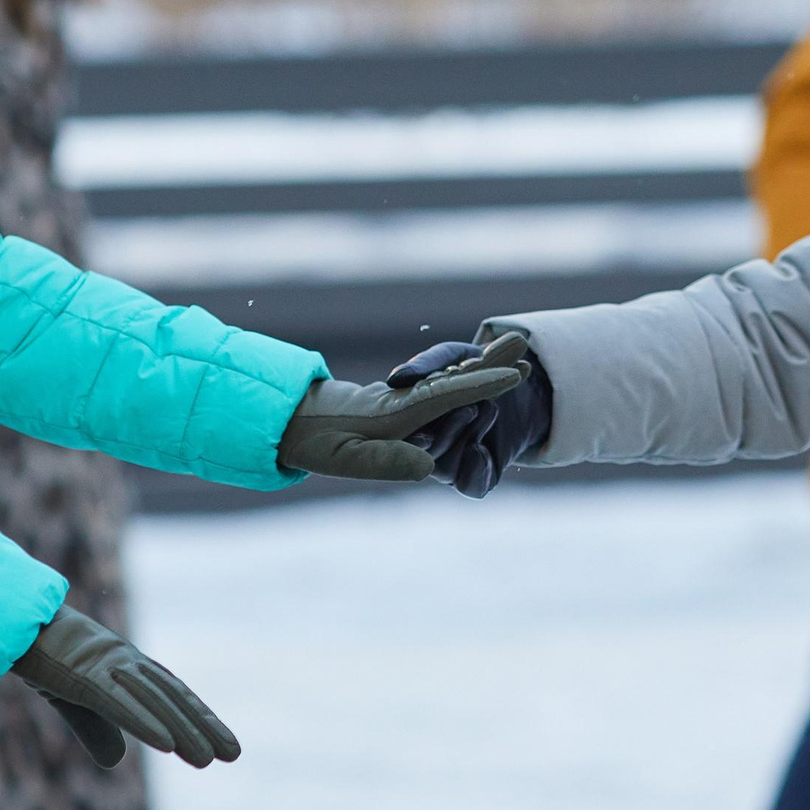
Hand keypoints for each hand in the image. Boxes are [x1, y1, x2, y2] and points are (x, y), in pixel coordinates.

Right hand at [11, 605, 240, 769]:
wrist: (10, 620)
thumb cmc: (44, 653)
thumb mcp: (74, 700)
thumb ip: (97, 730)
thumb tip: (116, 762)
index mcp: (126, 668)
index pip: (171, 694)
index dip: (198, 718)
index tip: (223, 744)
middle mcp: (126, 664)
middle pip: (171, 697)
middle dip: (202, 725)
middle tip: (233, 753)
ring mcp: (108, 666)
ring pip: (154, 702)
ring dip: (183, 729)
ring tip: (207, 759)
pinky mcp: (86, 674)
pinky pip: (120, 702)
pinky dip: (146, 722)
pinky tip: (167, 744)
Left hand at [277, 333, 531, 481]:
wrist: (288, 417)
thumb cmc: (315, 442)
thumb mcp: (345, 460)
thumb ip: (385, 462)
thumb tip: (428, 467)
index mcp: (398, 412)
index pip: (449, 395)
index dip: (482, 384)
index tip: (515, 373)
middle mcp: (406, 398)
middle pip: (456, 380)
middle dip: (488, 362)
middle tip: (521, 341)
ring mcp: (404, 397)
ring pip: (450, 379)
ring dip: (480, 363)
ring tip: (511, 345)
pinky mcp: (399, 400)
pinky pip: (439, 385)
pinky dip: (464, 374)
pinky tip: (479, 367)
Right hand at [390, 336, 553, 497]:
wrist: (518, 377)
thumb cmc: (475, 364)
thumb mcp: (452, 356)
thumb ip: (426, 365)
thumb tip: (396, 378)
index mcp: (410, 419)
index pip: (402, 432)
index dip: (408, 430)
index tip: (418, 424)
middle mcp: (426, 447)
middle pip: (424, 454)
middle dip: (447, 429)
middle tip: (471, 406)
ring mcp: (451, 464)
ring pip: (446, 469)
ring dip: (466, 436)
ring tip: (489, 406)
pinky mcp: (479, 477)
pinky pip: (471, 485)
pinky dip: (476, 466)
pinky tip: (481, 447)